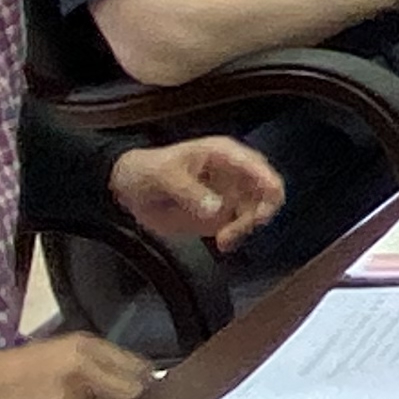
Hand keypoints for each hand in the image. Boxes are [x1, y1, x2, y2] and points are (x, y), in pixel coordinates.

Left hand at [110, 136, 284, 252]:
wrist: (130, 188)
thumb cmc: (148, 171)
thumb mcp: (165, 176)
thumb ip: (189, 191)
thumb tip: (216, 209)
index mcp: (226, 154)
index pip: (258, 167)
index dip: (268, 186)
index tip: (261, 212)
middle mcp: (236, 172)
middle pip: (265, 192)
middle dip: (258, 214)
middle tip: (234, 232)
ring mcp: (231, 193)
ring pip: (255, 212)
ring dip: (244, 229)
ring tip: (223, 241)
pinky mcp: (223, 214)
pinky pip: (240, 226)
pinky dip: (237, 237)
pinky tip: (223, 244)